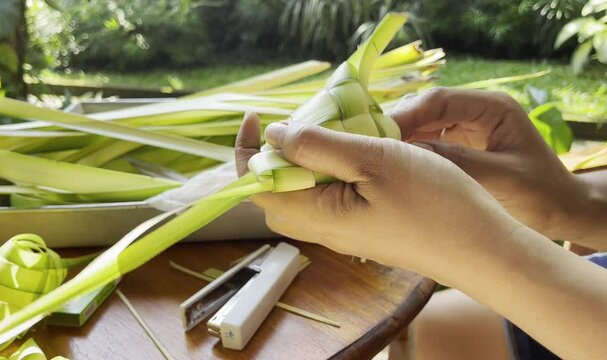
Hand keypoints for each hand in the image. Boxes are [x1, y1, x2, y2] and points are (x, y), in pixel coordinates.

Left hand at [235, 112, 520, 282]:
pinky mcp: (365, 230)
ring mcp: (346, 233)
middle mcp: (324, 230)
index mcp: (317, 215)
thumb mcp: (373, 160)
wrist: (481, 249)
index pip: (259, 186)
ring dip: (304, 164)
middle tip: (294, 125)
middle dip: (272, 157)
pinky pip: (330, 200)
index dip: (248, 151)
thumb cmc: (432, 203)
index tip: (257, 117)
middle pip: (276, 194)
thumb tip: (275, 136)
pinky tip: (355, 155)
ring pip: (304, 196)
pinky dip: (328, 174)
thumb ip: (319, 147)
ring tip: (326, 134)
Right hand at [390, 88, 588, 242]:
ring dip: (400, 139)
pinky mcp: (461, 145)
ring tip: (377, 157)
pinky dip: (411, 152)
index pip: (439, 100)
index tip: (379, 136)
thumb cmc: (541, 194)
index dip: (406, 114)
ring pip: (423, 124)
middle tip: (370, 147)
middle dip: (398, 125)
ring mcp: (468, 128)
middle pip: (426, 108)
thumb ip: (457, 162)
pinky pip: (428, 141)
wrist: (562, 211)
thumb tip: (408, 153)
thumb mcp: (500, 178)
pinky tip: (395, 166)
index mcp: (492, 108)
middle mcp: (477, 111)